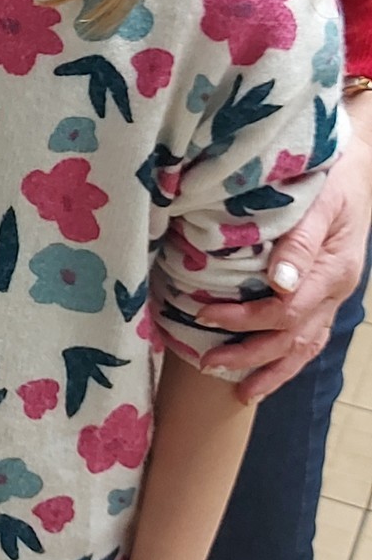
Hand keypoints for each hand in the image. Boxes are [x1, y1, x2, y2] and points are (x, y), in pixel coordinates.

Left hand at [189, 115, 371, 403]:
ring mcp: (334, 296)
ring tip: (240, 393)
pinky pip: (310, 336)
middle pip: (292, 337)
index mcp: (333, 270)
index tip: (203, 313)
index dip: (244, 319)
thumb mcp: (321, 201)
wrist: (359, 166)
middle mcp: (336, 291)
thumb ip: (300, 242)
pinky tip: (267, 371)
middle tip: (207, 363)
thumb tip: (278, 284)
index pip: (286, 310)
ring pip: (305, 346)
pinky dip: (288, 358)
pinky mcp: (327, 294)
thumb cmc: (334, 176)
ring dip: (272, 371)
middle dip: (250, 355)